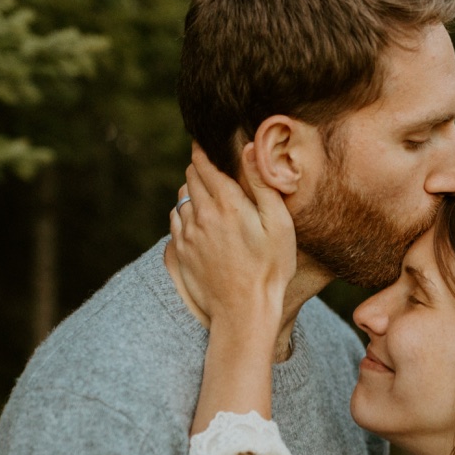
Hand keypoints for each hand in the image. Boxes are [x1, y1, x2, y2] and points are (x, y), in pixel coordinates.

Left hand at [170, 143, 296, 328]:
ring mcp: (187, 233)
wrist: (243, 311)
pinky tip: (197, 218)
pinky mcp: (180, 251)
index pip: (204, 164)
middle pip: (190, 177)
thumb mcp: (279, 224)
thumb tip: (248, 147)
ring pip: (181, 197)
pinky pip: (176, 220)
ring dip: (191, 190)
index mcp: (227, 203)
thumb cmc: (270, 269)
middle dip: (199, 167)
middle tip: (210, 164)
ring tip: (206, 192)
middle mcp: (201, 214)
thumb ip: (262, 184)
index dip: (203, 150)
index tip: (205, 143)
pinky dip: (184, 212)